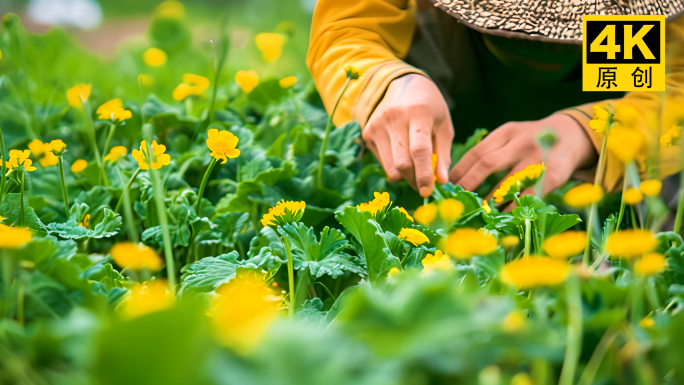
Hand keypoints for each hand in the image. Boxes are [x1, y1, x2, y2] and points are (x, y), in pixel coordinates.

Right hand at [363, 74, 453, 196]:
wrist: (403, 85)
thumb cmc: (430, 108)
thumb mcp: (444, 126)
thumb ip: (443, 154)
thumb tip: (441, 181)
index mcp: (418, 113)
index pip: (419, 150)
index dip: (423, 174)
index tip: (427, 191)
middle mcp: (393, 118)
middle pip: (401, 163)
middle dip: (414, 180)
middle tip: (424, 185)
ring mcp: (377, 125)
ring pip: (390, 167)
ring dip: (405, 177)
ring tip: (416, 169)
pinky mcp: (367, 133)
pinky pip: (383, 162)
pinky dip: (395, 167)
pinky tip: (402, 154)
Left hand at [449, 114, 597, 196]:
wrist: (572, 134)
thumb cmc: (532, 140)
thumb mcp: (511, 136)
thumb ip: (490, 150)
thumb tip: (460, 178)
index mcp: (506, 132)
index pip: (476, 152)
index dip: (459, 170)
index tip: (448, 185)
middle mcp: (520, 143)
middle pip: (487, 163)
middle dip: (468, 183)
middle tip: (458, 199)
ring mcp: (537, 158)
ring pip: (507, 182)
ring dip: (489, 199)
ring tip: (477, 209)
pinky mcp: (551, 176)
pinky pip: (527, 196)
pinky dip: (513, 206)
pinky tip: (503, 213)